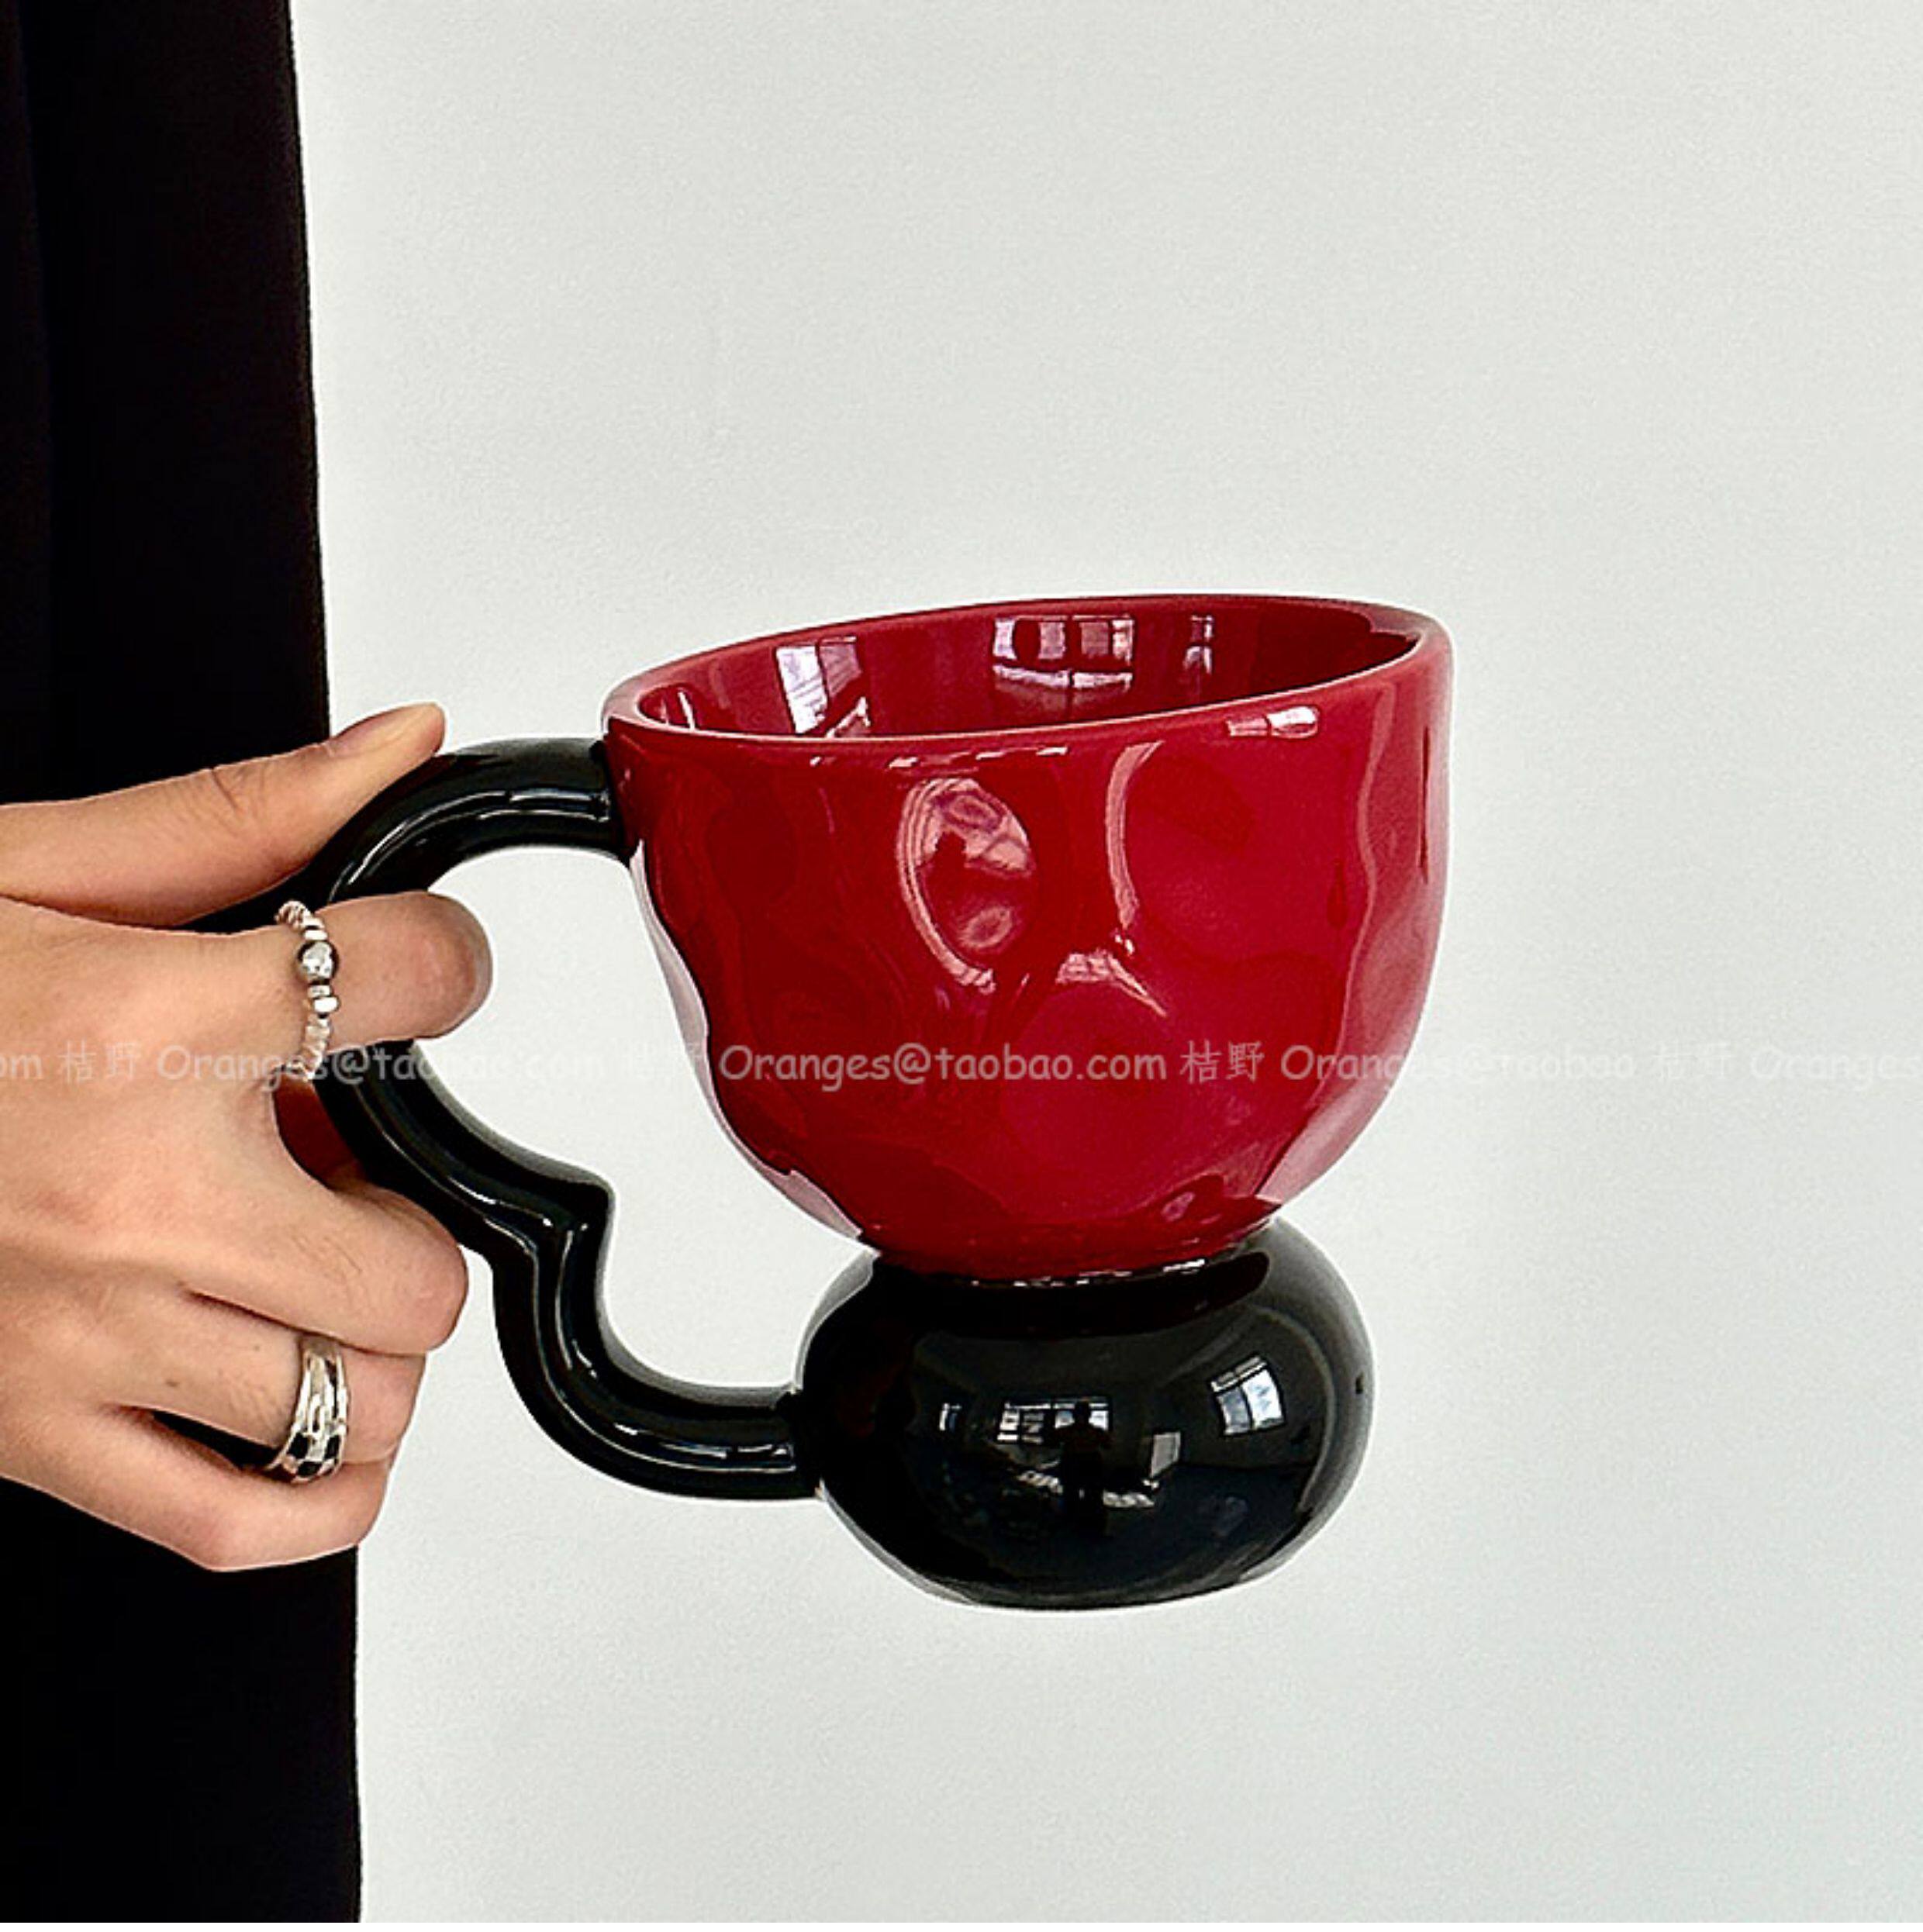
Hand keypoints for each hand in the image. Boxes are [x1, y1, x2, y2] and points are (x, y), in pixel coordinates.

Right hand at [0, 705, 489, 1567]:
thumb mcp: (28, 867)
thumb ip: (241, 815)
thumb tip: (405, 747)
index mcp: (141, 1027)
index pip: (416, 982)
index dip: (444, 967)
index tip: (415, 977)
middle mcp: (132, 1198)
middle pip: (419, 1260)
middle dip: (414, 1215)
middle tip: (346, 1174)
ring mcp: (86, 1337)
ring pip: (360, 1393)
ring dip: (365, 1337)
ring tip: (297, 1274)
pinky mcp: (31, 1437)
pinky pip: (239, 1524)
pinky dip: (318, 1494)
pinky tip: (311, 1423)